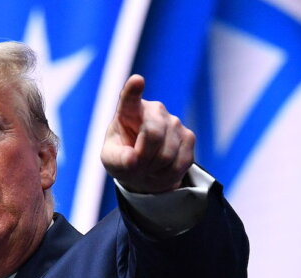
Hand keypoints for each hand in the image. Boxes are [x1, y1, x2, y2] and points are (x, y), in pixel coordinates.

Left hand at [101, 74, 195, 193]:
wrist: (145, 170)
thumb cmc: (124, 158)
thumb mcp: (111, 160)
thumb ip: (117, 159)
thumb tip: (132, 159)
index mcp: (129, 111)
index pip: (130, 98)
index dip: (133, 90)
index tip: (136, 81)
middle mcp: (154, 110)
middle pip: (153, 134)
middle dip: (143, 157)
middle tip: (136, 165)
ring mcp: (174, 122)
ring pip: (167, 154)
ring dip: (154, 168)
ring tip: (148, 166)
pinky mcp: (189, 137)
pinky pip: (179, 163)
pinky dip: (167, 173)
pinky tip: (161, 168)